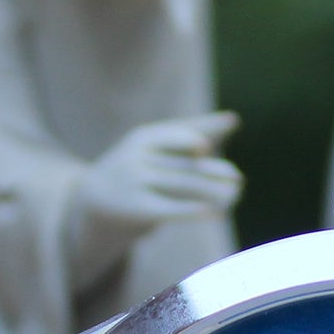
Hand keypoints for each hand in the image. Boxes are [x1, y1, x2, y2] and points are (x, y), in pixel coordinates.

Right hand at [63, 112, 240, 292]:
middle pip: (182, 163)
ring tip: (234, 196)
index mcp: (144, 138)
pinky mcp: (137, 209)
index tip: (205, 147)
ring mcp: (136, 183)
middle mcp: (138, 157)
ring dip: (211, 192)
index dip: (189, 139)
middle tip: (238, 179)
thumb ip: (191, 133)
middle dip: (213, 172)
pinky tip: (215, 214)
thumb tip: (233, 119)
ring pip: (181, 185)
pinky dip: (193, 211)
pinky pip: (170, 209)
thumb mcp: (155, 147)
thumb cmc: (137, 168)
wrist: (94, 201)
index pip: (173, 135)